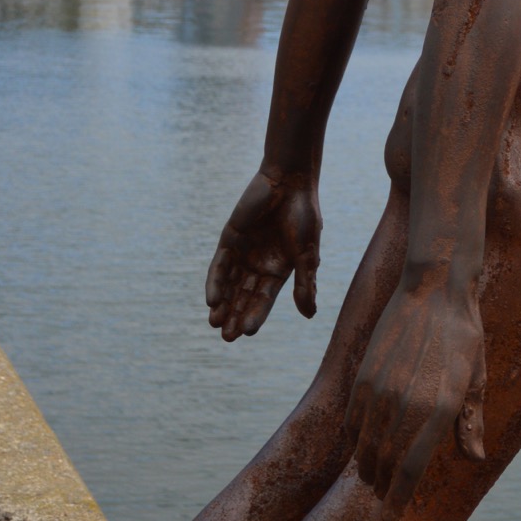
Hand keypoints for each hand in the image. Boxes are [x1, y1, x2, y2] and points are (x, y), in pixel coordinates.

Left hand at [205, 171, 320, 341]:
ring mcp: (243, 253)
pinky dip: (215, 282)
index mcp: (279, 270)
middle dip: (235, 316)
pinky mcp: (229, 239)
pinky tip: (211, 299)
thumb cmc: (303, 216)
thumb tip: (309, 316)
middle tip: (226, 338)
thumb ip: (305, 284)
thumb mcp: (306, 254)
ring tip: (214, 322)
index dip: (255, 316)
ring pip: (229, 285)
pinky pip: (219, 266)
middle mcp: (259, 265)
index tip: (247, 333)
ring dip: (222, 303)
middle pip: (244, 296)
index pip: (264, 300)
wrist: (290, 183)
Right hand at [345, 281, 486, 508]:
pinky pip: (351, 420)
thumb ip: (471, 421)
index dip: (399, 496)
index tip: (394, 510)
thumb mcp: (476, 377)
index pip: (410, 469)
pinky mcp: (363, 376)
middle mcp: (407, 404)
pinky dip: (354, 438)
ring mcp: (381, 390)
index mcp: (440, 409)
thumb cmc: (463, 334)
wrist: (434, 288)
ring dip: (365, 465)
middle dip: (382, 484)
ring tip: (369, 475)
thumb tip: (476, 459)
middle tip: (382, 495)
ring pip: (364, 445)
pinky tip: (359, 443)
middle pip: (384, 462)